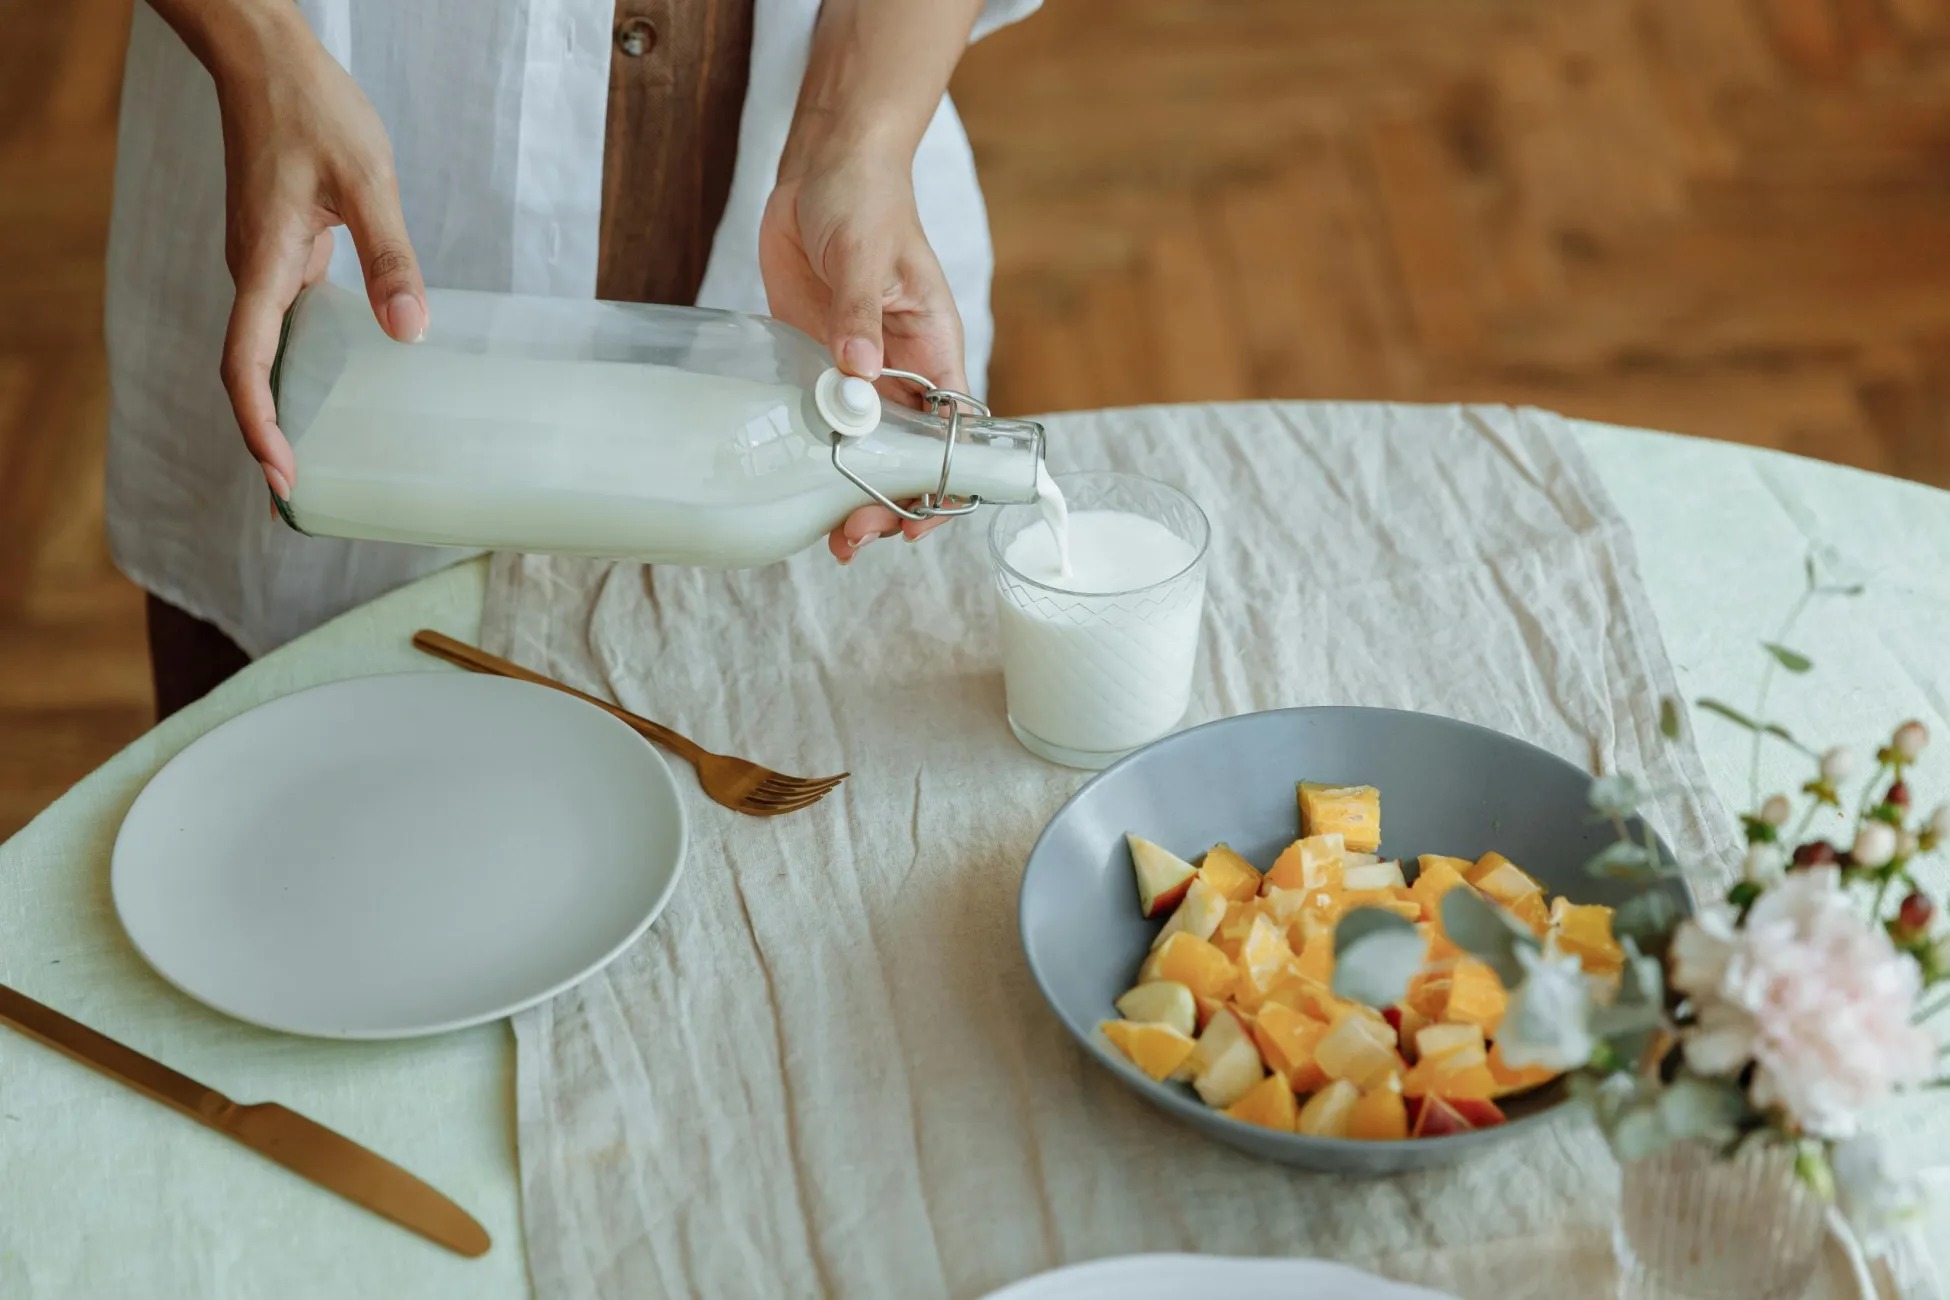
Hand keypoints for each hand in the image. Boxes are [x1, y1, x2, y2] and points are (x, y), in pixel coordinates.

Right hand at [200, 6, 425, 499]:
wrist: (266, 59)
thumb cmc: (313, 110)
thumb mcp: (368, 180)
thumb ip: (390, 257)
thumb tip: (409, 331)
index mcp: (264, 263)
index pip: (246, 364)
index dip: (259, 426)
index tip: (282, 474)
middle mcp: (253, 272)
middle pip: (251, 372)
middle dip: (271, 435)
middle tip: (303, 495)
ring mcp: (262, 264)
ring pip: (265, 350)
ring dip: (285, 405)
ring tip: (319, 459)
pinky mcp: (277, 252)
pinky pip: (282, 323)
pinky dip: (300, 365)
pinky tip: (338, 387)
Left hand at [759, 156, 967, 562]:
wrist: (823, 168)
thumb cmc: (866, 199)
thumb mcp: (868, 253)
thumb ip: (860, 315)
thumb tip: (859, 373)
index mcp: (934, 350)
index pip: (953, 435)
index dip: (942, 484)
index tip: (917, 521)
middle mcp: (902, 371)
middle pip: (905, 458)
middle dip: (887, 502)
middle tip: (852, 535)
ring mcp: (858, 371)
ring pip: (862, 451)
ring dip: (848, 493)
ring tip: (828, 534)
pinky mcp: (817, 361)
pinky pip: (820, 422)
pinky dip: (812, 458)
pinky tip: (795, 487)